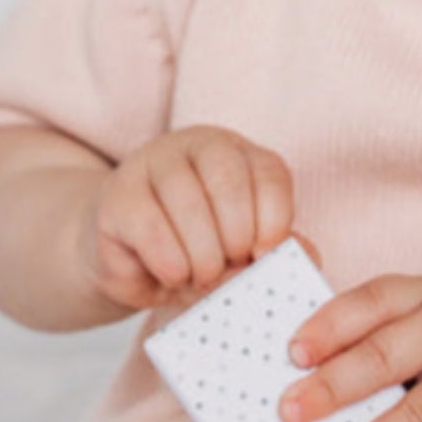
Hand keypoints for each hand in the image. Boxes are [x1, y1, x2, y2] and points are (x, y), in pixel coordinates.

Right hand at [76, 125, 317, 311]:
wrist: (131, 262)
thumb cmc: (197, 253)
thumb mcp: (243, 254)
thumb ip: (275, 251)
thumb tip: (303, 255)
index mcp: (240, 154)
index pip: (269, 172)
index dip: (274, 218)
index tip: (265, 254)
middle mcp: (197, 146)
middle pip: (229, 181)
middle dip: (236, 238)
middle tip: (230, 268)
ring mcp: (153, 163)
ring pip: (189, 204)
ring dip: (203, 256)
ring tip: (201, 276)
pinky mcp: (118, 193)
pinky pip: (151, 227)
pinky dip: (171, 261)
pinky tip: (174, 273)